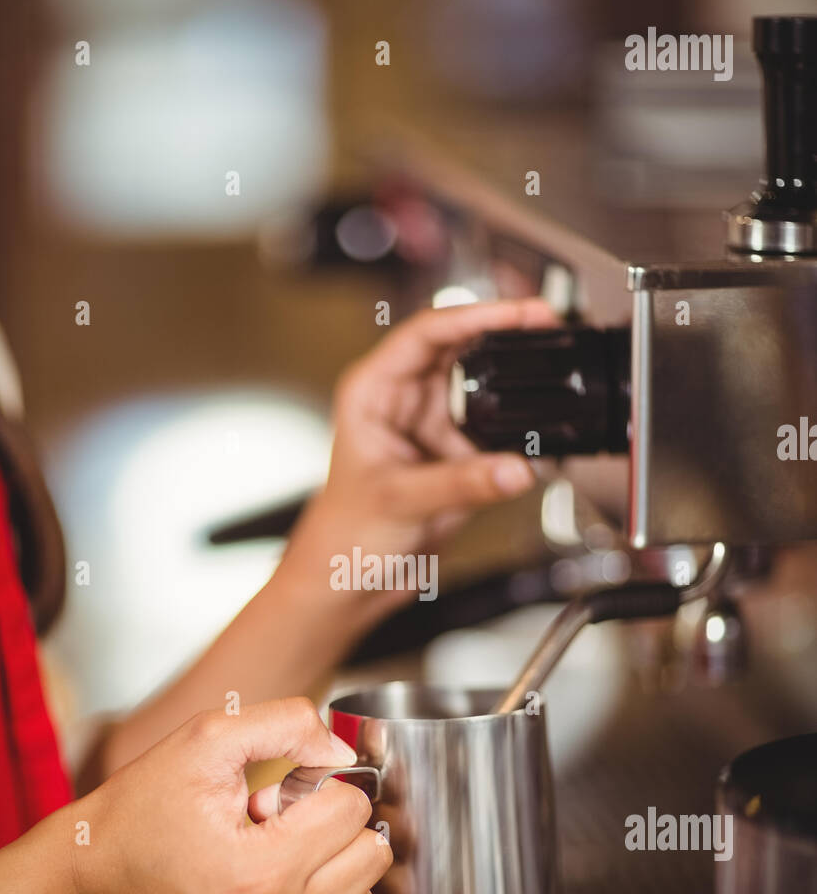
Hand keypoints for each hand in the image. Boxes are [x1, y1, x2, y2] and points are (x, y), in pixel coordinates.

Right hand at [73, 698, 390, 893]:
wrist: (95, 873)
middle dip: (335, 826)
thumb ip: (286, 723)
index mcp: (264, 868)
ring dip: (349, 877)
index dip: (318, 785)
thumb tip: (344, 753)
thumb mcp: (207, 739)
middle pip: (371, 857)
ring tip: (299, 860)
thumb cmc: (145, 806)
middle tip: (284, 823)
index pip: (352, 809)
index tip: (273, 794)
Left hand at [280, 297, 557, 618]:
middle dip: (505, 337)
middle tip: (547, 326)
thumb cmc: (345, 533)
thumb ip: (462, 484)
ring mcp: (432, 427)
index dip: (476, 315)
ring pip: (484, 393)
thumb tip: (515, 468)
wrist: (349, 581)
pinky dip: (518, 439)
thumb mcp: (401, 501)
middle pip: (462, 350)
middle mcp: (404, 401)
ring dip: (515, 393)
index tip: (518, 312)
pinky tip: (536, 442)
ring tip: (548, 383)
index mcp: (374, 390)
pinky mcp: (455, 457)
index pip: (428, 331)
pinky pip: (495, 438)